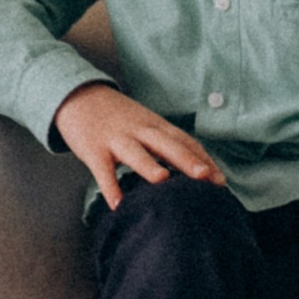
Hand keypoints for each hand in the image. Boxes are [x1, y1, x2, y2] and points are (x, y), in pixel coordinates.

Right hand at [52, 80, 226, 210]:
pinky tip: (117, 204)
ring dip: (149, 165)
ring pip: (135, 152)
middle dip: (187, 160)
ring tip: (163, 180)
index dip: (203, 160)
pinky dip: (110, 186)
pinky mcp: (93, 149)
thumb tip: (197, 170)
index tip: (221, 181)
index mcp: (155, 125)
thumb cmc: (118, 117)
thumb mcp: (145, 123)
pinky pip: (102, 170)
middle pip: (166, 144)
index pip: (184, 141)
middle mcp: (139, 130)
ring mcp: (115, 139)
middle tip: (206, 177)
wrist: (78, 95)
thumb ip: (166, 143)